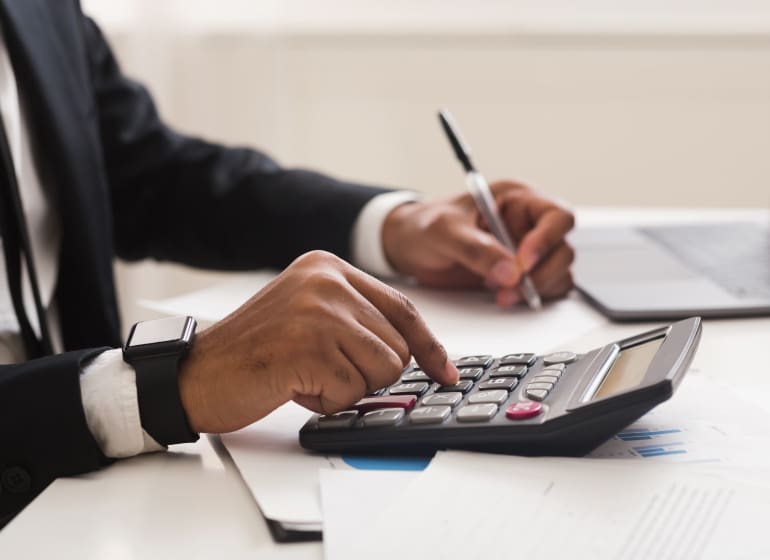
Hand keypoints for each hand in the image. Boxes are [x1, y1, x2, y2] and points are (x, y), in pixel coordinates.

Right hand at [177, 251, 458, 433]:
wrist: (196, 373)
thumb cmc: (254, 352)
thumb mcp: (310, 314)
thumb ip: (357, 319)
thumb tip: (415, 351)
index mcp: (328, 267)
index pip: (402, 307)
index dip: (428, 345)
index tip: (444, 370)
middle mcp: (326, 280)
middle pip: (397, 345)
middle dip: (367, 373)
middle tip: (320, 368)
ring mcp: (318, 310)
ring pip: (383, 369)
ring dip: (348, 387)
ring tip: (306, 374)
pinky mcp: (308, 345)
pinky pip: (352, 391)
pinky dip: (327, 401)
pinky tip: (293, 385)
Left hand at [382, 180, 574, 306]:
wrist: (406, 248)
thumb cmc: (423, 226)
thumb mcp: (443, 230)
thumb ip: (475, 248)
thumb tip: (509, 272)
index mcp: (516, 199)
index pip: (556, 215)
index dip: (547, 240)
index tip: (523, 262)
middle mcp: (527, 224)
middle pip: (562, 248)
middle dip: (542, 272)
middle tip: (511, 287)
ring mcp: (525, 251)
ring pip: (558, 271)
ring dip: (537, 288)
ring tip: (502, 295)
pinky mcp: (518, 275)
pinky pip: (543, 289)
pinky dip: (530, 298)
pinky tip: (502, 297)